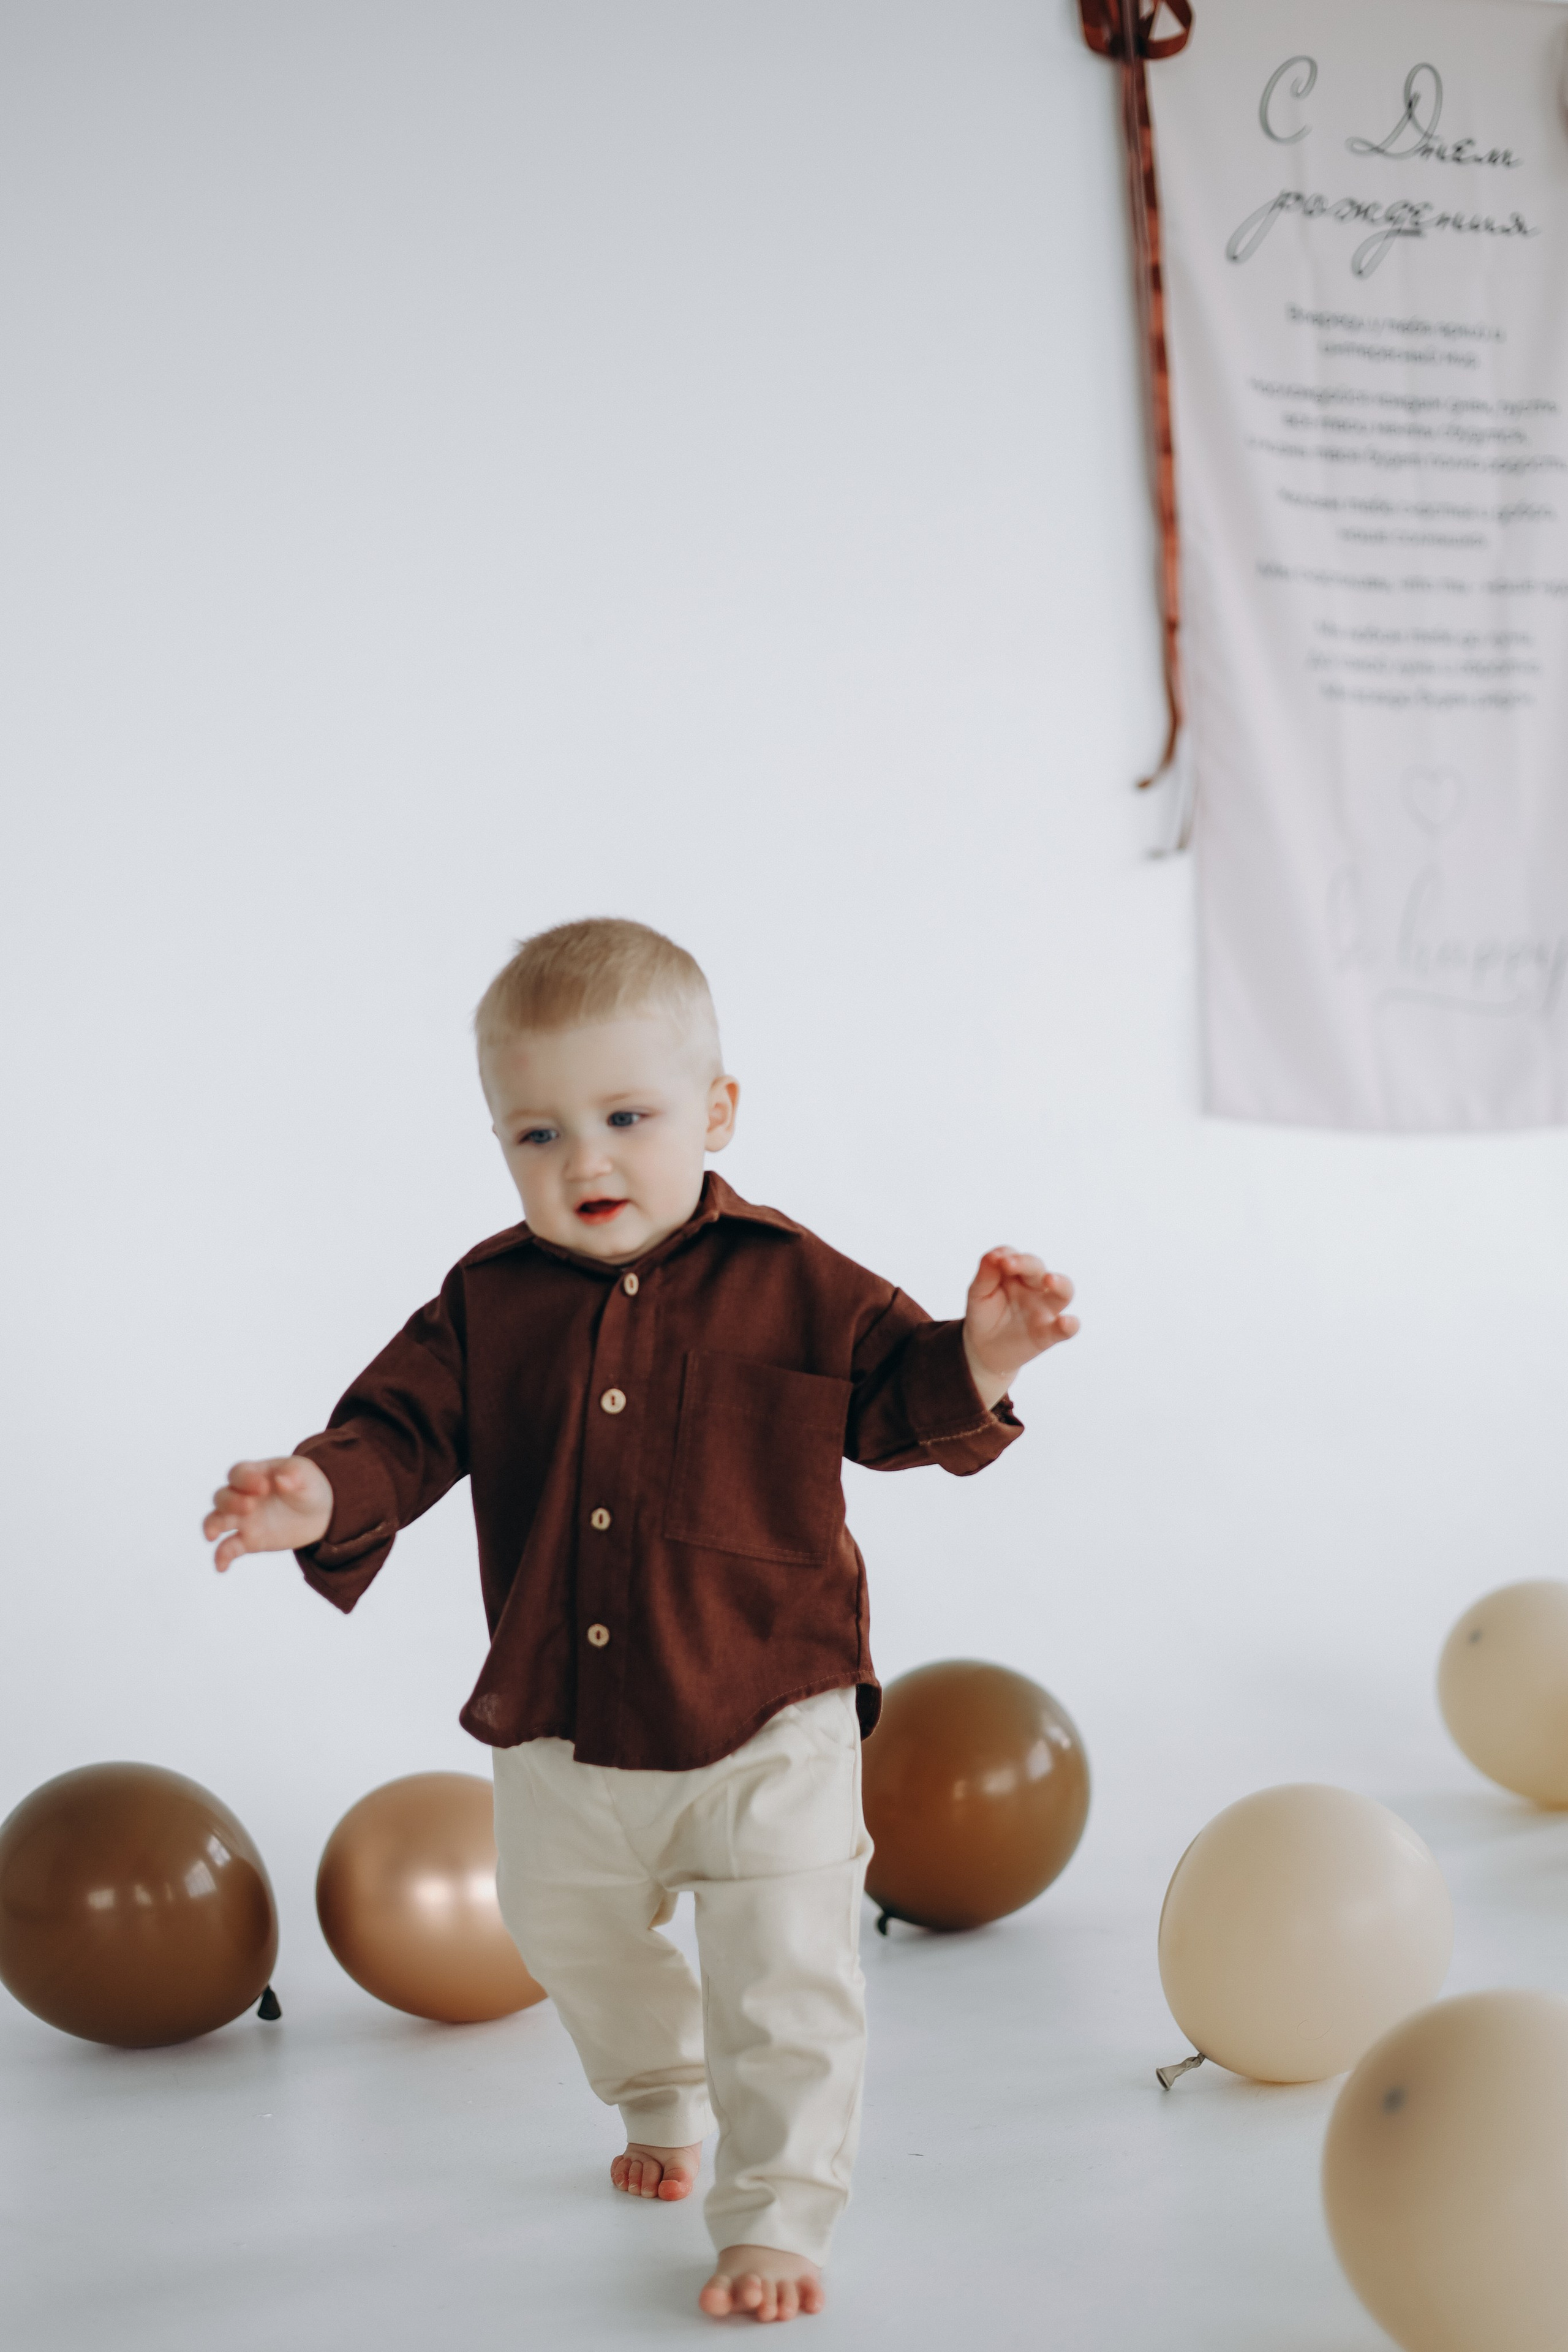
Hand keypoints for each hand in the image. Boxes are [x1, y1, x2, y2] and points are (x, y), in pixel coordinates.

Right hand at [203, 1456, 333, 1571]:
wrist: (318, 1511)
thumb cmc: (307, 1485)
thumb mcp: (306, 1475)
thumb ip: (294, 1474)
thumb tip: (281, 1479)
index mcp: (255, 1475)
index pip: (238, 1473)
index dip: (245, 1479)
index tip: (264, 1487)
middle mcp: (243, 1496)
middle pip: (222, 1497)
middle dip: (230, 1502)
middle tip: (250, 1508)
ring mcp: (243, 1519)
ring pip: (216, 1521)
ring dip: (213, 1526)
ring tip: (213, 1535)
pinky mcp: (248, 1541)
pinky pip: (227, 1549)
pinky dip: (221, 1557)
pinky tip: (221, 1567)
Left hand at [963, 1247, 1078, 1410]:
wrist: (984, 1348)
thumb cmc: (984, 1315)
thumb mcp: (978, 1294)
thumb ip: (986, 1274)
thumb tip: (994, 1254)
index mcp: (1016, 1273)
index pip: (1017, 1257)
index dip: (1009, 1255)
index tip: (997, 1260)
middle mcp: (1035, 1287)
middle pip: (1038, 1269)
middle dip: (1025, 1264)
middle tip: (1009, 1264)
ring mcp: (1045, 1309)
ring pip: (1064, 1291)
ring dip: (1060, 1283)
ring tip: (1050, 1280)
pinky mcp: (1050, 1333)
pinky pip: (1066, 1329)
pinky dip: (1071, 1325)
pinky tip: (1066, 1322)